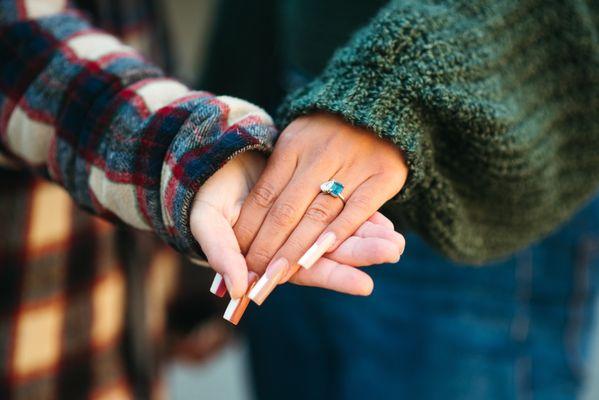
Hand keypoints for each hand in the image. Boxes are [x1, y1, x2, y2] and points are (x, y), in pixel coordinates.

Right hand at [190, 150, 404, 298]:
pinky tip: (386, 220)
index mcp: (270, 255)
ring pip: (341, 232)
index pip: (307, 270)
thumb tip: (238, 289)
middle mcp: (292, 242)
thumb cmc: (208, 195)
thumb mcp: (207, 222)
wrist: (215, 158)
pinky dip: (362, 214)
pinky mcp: (312, 195)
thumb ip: (221, 253)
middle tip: (394, 250)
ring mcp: (304, 219)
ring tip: (397, 240)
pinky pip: (341, 206)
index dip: (334, 276)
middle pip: (332, 253)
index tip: (365, 284)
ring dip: (368, 236)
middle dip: (362, 253)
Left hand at [234, 113, 407, 283]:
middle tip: (254, 278)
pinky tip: (321, 255)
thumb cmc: (330, 133)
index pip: (264, 196)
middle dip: (268, 247)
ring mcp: (353, 163)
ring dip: (297, 249)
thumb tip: (249, 218)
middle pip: (287, 210)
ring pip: (318, 214)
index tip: (238, 259)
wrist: (380, 107)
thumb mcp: (298, 140)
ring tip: (278, 275)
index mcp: (293, 145)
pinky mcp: (384, 174)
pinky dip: (339, 233)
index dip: (250, 229)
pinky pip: (358, 210)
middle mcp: (320, 154)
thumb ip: (278, 175)